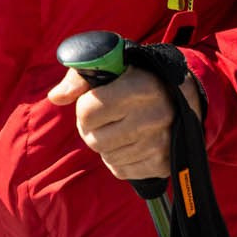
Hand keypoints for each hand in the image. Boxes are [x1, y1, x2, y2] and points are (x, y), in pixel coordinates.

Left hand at [47, 66, 203, 184]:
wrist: (181, 96)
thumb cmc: (136, 78)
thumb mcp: (111, 66)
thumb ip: (79, 77)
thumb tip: (55, 97)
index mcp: (141, 87)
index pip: (88, 111)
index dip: (83, 107)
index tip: (93, 101)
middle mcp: (155, 116)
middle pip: (94, 139)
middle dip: (90, 129)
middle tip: (101, 118)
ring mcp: (161, 143)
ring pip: (106, 156)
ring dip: (104, 144)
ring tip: (117, 127)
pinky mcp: (163, 164)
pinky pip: (121, 170)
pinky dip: (118, 159)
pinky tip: (129, 142)